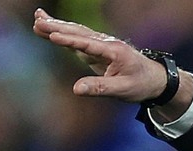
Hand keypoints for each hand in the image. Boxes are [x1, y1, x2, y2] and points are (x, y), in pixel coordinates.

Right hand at [31, 8, 166, 102]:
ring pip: (76, 33)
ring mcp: (101, 45)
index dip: (70, 40)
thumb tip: (76, 89)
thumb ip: (100, 88)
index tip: (53, 36)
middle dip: (58, 27)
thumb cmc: (141, 85)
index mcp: (114, 51)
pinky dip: (63, 33)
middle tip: (37, 21)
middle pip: (79, 33)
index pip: (88, 44)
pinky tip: (49, 29)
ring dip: (57, 26)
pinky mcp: (96, 49)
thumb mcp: (122, 90)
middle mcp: (106, 43)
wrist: (154, 79)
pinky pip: (77, 39)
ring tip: (37, 19)